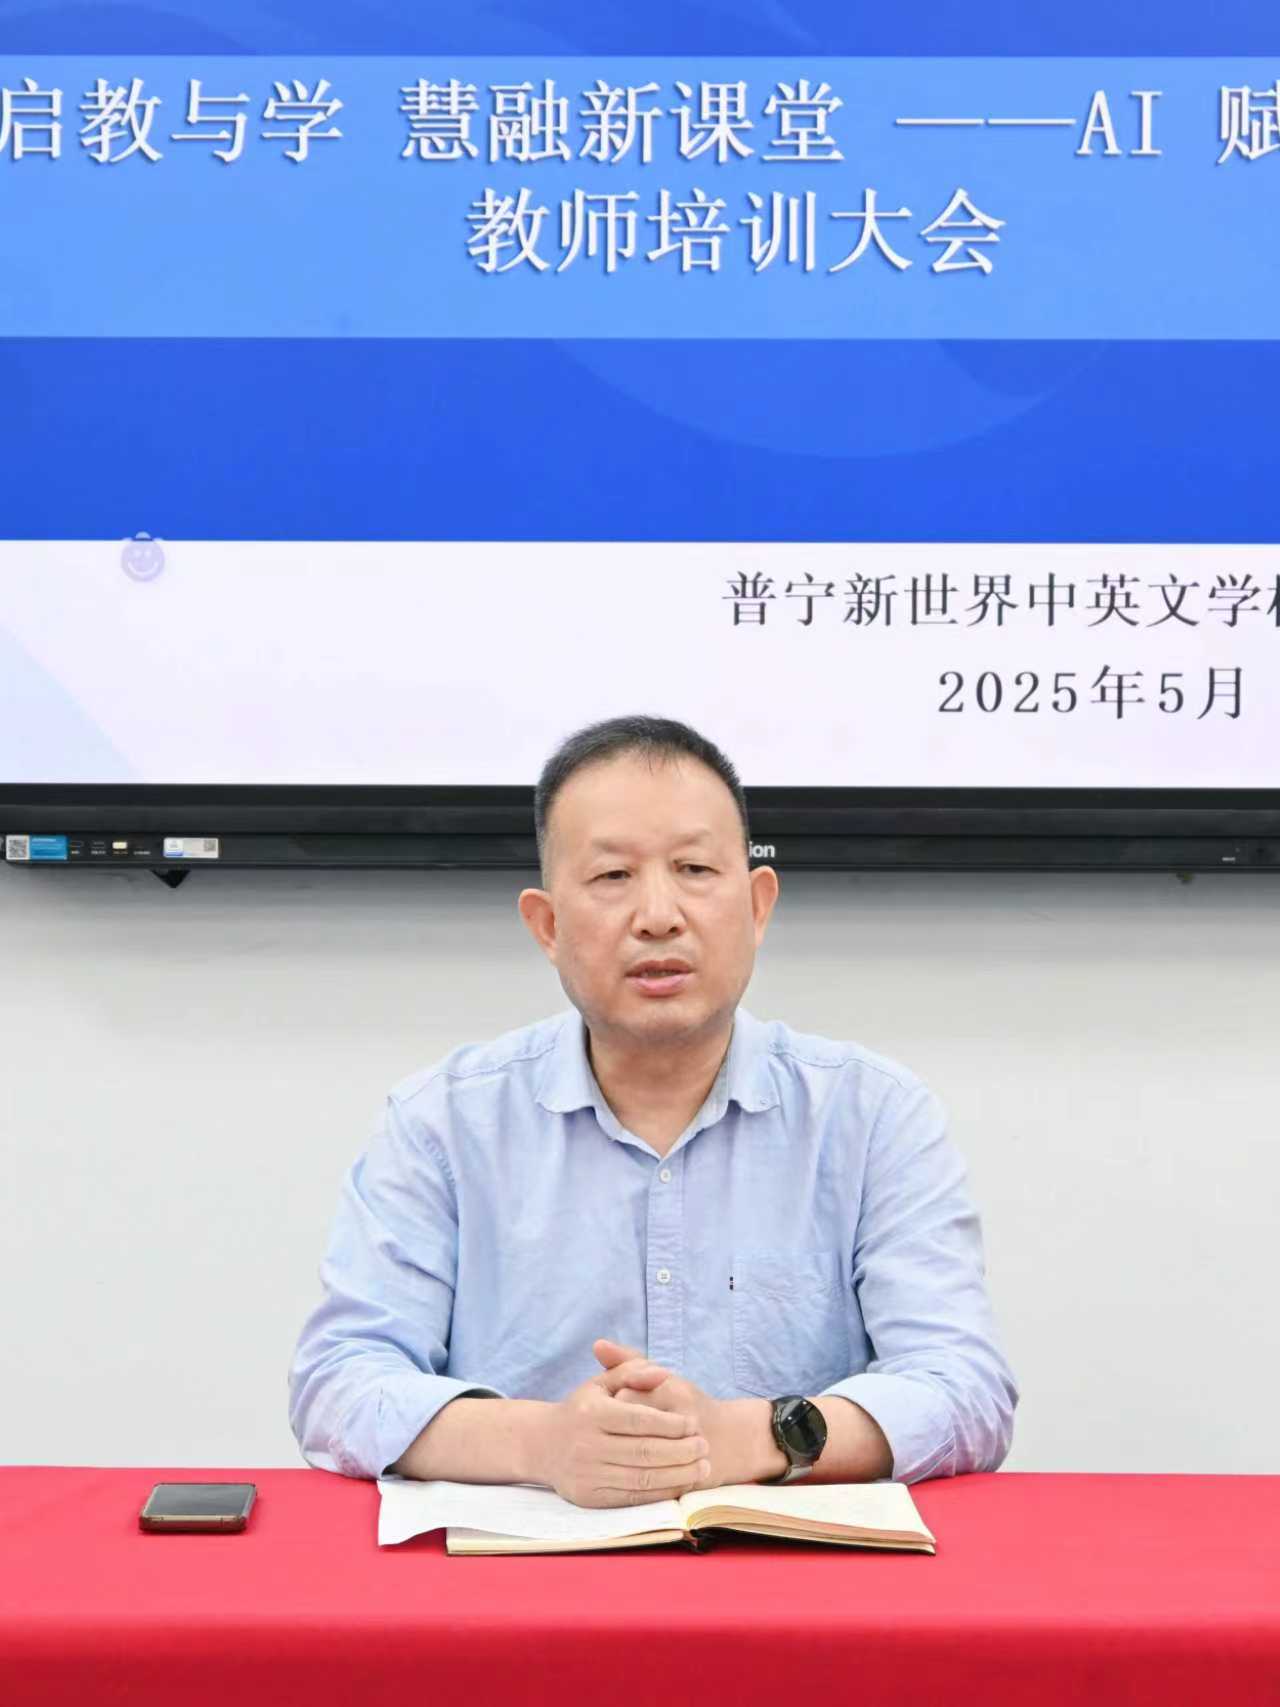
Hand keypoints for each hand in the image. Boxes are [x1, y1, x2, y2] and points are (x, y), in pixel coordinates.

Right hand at [529, 1350, 712, 1509]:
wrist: (542, 1445)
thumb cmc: (582, 1409)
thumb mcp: (600, 1383)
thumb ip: (632, 1370)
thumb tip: (662, 1372)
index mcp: (591, 1413)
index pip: (640, 1420)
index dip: (671, 1424)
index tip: (694, 1423)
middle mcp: (587, 1445)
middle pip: (644, 1452)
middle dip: (681, 1451)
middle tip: (705, 1446)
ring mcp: (588, 1474)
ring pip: (642, 1478)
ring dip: (678, 1475)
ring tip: (702, 1468)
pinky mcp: (590, 1497)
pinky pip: (633, 1498)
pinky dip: (661, 1494)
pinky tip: (681, 1484)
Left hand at [593, 1338, 783, 1488]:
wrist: (733, 1440)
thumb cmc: (687, 1403)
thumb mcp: (662, 1377)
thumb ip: (629, 1361)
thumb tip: (597, 1344)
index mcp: (675, 1391)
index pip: (627, 1397)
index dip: (611, 1405)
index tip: (607, 1409)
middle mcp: (685, 1419)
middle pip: (631, 1428)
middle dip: (613, 1434)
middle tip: (608, 1434)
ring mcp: (691, 1452)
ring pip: (641, 1461)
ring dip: (622, 1459)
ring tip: (617, 1451)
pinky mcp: (692, 1479)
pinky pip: (655, 1484)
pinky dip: (636, 1480)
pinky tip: (627, 1472)